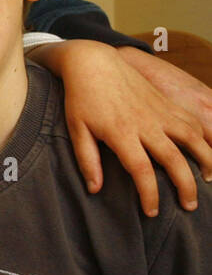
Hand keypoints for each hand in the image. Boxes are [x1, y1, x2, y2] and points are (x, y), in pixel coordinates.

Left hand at [30, 41, 211, 214]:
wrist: (94, 62)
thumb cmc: (81, 98)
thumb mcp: (76, 130)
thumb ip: (87, 161)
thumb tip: (95, 190)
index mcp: (121, 133)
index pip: (141, 171)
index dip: (149, 195)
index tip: (151, 212)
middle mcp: (146, 124)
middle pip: (174, 160)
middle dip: (185, 186)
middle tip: (188, 206)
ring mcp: (160, 111)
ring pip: (193, 139)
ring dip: (206, 161)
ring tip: (209, 180)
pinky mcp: (166, 103)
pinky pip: (192, 122)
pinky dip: (203, 138)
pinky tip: (205, 152)